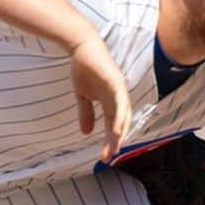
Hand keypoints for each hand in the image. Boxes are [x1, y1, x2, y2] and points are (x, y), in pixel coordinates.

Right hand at [69, 34, 131, 161]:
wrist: (81, 46)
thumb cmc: (84, 68)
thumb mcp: (82, 96)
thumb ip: (86, 113)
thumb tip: (86, 133)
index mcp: (111, 101)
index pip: (113, 125)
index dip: (110, 140)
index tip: (105, 156)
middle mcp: (118, 98)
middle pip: (120, 124)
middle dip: (115, 141)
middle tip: (108, 157)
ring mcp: (119, 90)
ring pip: (122, 116)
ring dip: (119, 134)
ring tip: (114, 149)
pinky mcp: (116, 83)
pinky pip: (120, 103)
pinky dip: (120, 118)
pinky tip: (118, 131)